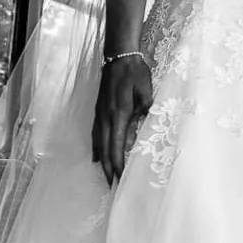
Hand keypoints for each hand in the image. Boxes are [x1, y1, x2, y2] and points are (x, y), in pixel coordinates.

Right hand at [92, 53, 152, 184]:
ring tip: (105, 176)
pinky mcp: (99, 110)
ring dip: (102, 160)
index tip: (120, 178)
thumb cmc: (136, 73)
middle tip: (111, 186)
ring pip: (98, 142)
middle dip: (108, 168)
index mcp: (119, 114)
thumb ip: (143, 113)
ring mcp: (101, 113)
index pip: (117, 145)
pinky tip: (96, 157)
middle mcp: (106, 117)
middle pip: (105, 148)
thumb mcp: (147, 93)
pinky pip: (95, 133)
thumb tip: (139, 131)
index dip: (118, 163)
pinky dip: (96, 147)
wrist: (119, 56)